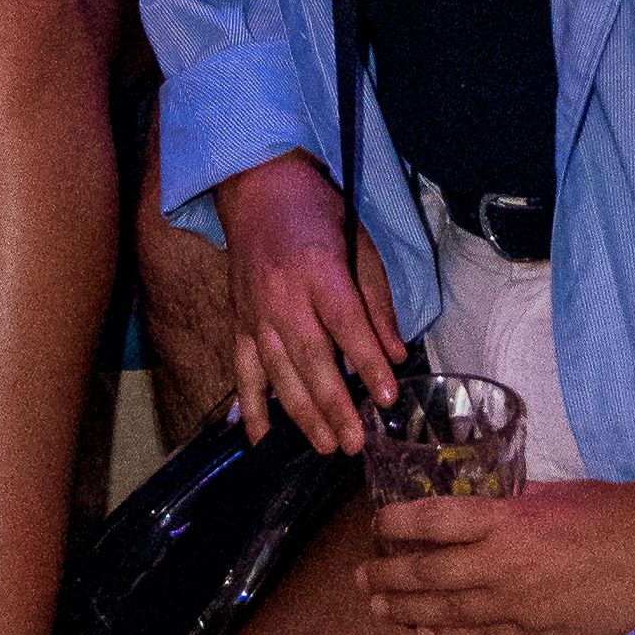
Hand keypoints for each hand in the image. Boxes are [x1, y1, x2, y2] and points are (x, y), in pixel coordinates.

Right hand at [220, 150, 403, 459]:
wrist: (257, 189)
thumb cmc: (318, 214)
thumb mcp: (360, 244)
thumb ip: (376, 303)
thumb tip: (395, 356)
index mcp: (319, 270)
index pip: (346, 323)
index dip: (367, 362)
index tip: (387, 397)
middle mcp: (283, 295)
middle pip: (310, 358)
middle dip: (334, 404)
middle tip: (355, 443)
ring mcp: (255, 312)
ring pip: (278, 372)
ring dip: (301, 414)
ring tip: (327, 446)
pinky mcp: (239, 322)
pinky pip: (243, 370)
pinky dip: (249, 406)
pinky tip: (259, 438)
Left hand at [362, 476, 634, 634]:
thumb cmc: (610, 510)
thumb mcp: (549, 493)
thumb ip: (509, 507)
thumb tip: (480, 511)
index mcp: (503, 520)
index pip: (430, 522)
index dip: (395, 524)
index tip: (377, 524)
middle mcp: (500, 566)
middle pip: (426, 575)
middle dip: (387, 577)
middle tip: (362, 577)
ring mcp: (517, 607)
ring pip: (447, 613)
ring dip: (408, 611)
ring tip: (381, 608)